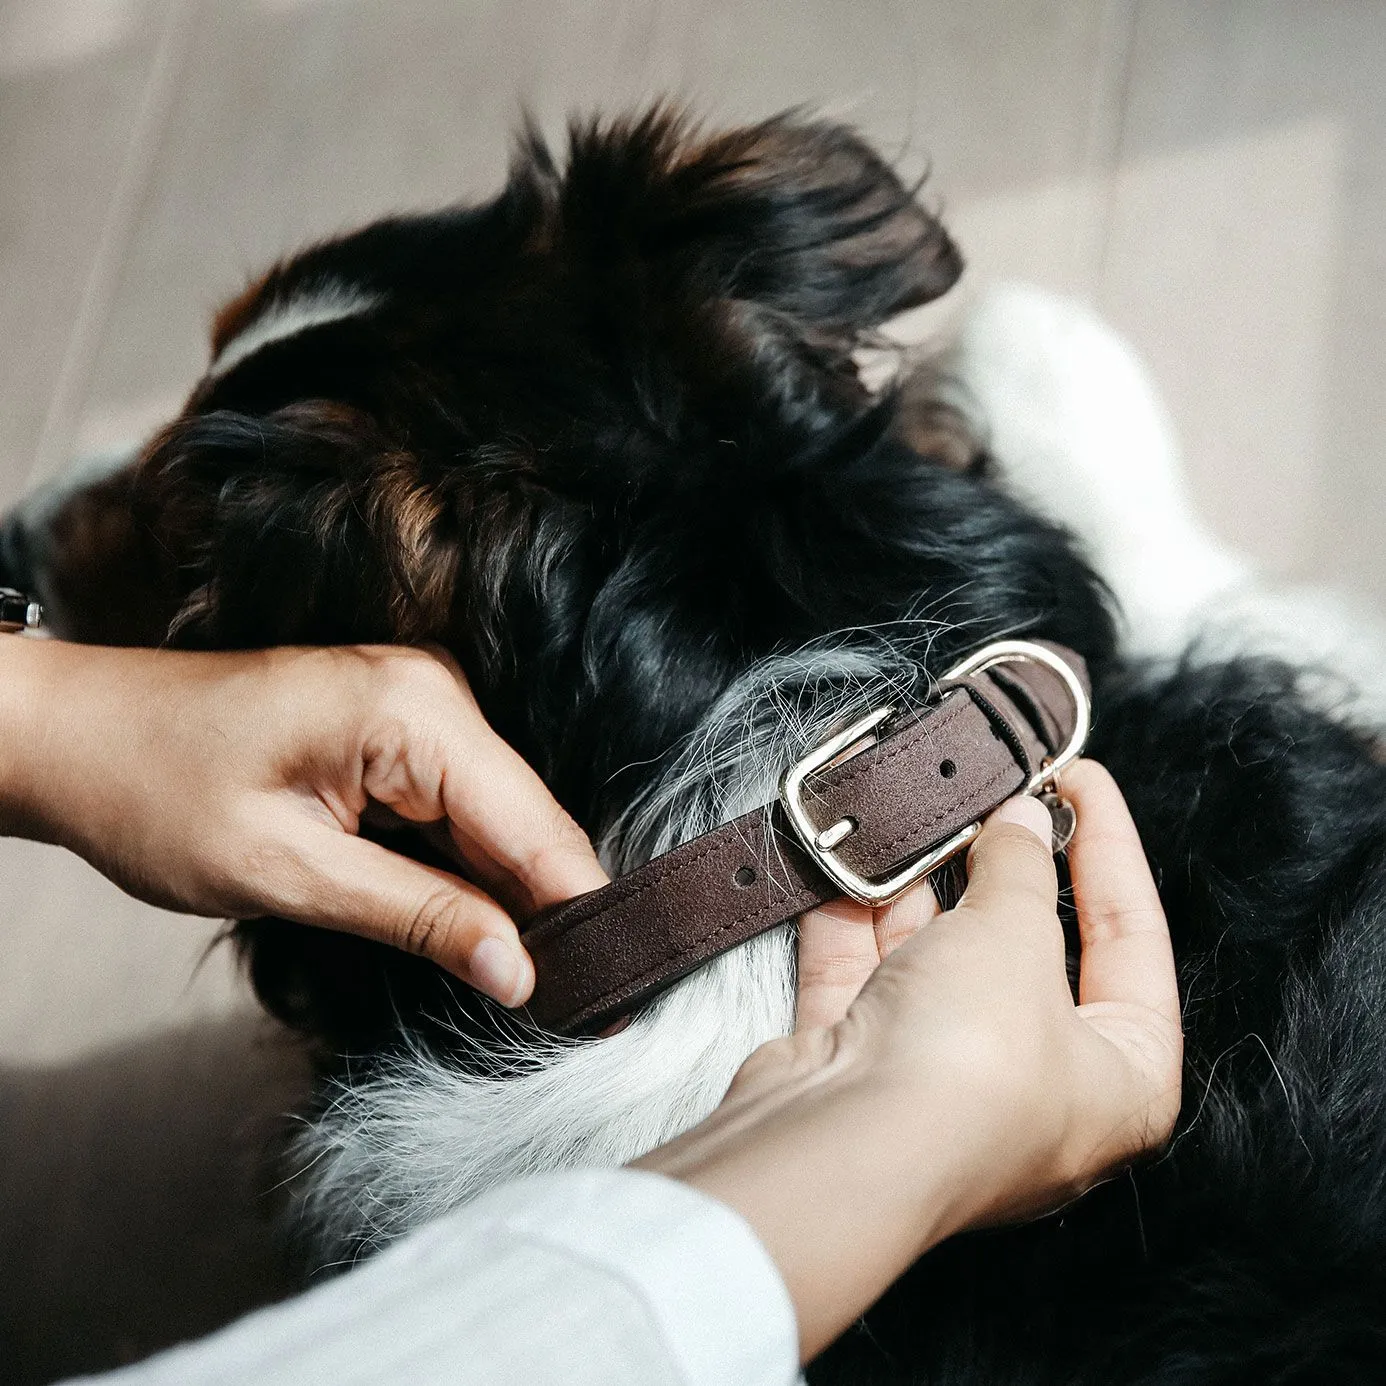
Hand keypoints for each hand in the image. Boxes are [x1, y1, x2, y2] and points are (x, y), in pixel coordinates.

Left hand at [0, 638, 606, 1003]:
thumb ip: (419, 916)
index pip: (535, 826)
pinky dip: (475, 865)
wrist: (78, 735)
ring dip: (518, 894)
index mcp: (413, 711)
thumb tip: (521, 970)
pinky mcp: (403, 726)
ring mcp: (421, 702)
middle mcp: (435, 691)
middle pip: (531, 820)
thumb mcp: (288, 873)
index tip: (617, 998)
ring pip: (503, 816)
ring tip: (549, 981)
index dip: (582, 915)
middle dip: (557, 911)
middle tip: (590, 1008)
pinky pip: (464, 803)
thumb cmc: (154, 793)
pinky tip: (485, 924)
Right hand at [638, 760, 1181, 1360]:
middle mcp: (1036, 1089)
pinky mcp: (863, 1070)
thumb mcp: (1016, 936)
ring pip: (937, 960)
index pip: (1132, 941)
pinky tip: (851, 861)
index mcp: (1121, 1080)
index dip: (1108, 848)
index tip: (1080, 778)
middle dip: (1002, 867)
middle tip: (993, 793)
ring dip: (922, 887)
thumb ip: (1021, 869)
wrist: (840, 1145)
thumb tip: (1021, 821)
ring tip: (918, 813)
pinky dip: (856, 921)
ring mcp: (942, 1082)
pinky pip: (866, 977)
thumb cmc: (970, 1067)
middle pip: (1027, 950)